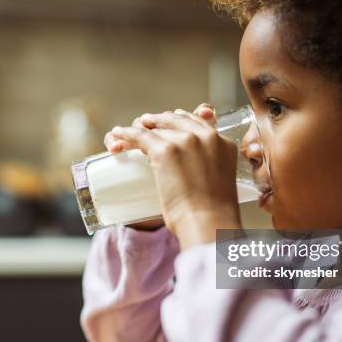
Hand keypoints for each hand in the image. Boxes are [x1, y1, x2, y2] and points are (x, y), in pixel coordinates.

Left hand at [108, 103, 241, 248]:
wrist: (209, 222)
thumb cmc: (214, 213)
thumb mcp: (220, 182)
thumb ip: (209, 169)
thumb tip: (194, 174)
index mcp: (223, 142)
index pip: (197, 121)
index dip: (179, 121)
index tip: (168, 124)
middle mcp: (205, 136)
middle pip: (175, 119)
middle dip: (159, 122)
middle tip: (146, 126)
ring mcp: (184, 141)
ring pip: (155, 127)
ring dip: (140, 129)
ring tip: (128, 133)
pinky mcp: (164, 150)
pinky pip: (139, 135)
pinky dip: (126, 134)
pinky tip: (118, 134)